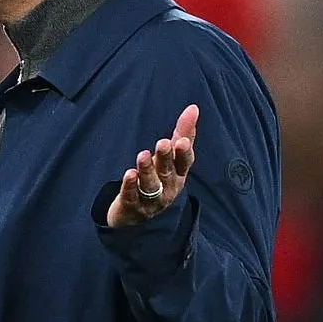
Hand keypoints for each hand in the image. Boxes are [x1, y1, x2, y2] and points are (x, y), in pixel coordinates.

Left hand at [106, 104, 197, 227]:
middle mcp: (168, 188)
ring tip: (142, 155)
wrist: (136, 213)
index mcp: (178, 174)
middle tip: (163, 143)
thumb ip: (183, 132)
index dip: (184, 153)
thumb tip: (194, 108)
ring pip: (150, 185)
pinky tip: (128, 174)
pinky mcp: (133, 205)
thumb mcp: (172, 157)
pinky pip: (132, 196)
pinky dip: (131, 186)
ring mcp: (151, 200)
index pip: (184, 163)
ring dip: (147, 170)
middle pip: (167, 172)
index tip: (182, 141)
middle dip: (166, 158)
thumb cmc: (159, 178)